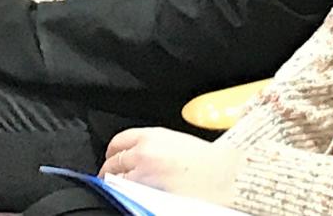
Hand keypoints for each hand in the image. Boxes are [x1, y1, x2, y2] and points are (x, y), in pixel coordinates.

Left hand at [100, 128, 240, 206]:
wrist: (222, 176)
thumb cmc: (205, 160)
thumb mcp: (175, 140)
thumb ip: (152, 143)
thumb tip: (135, 152)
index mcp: (151, 136)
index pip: (118, 141)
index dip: (112, 151)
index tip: (112, 157)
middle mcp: (144, 154)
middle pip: (113, 163)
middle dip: (110, 170)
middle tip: (112, 175)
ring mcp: (143, 176)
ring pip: (116, 181)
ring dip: (115, 184)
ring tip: (119, 188)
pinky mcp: (146, 195)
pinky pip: (126, 195)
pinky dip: (124, 195)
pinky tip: (130, 196)